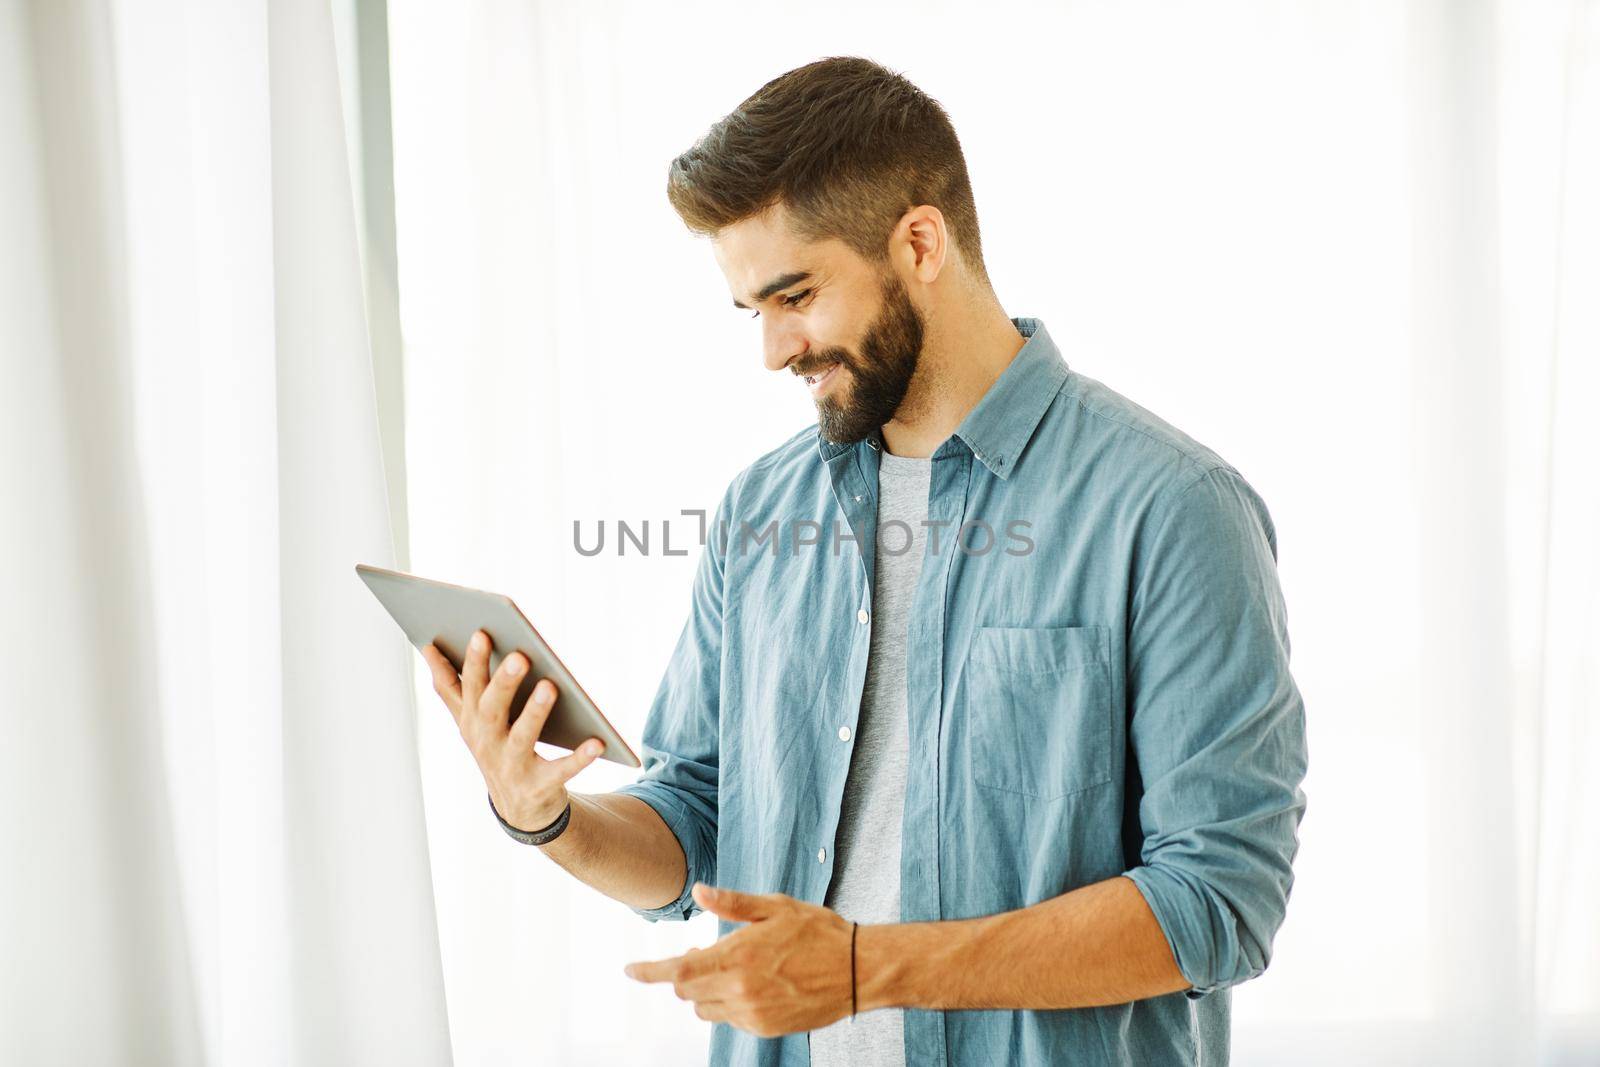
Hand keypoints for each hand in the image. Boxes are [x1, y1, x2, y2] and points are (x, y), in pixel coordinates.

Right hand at [422, 629, 603, 831]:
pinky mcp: (539, 786)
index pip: (467, 687)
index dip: (472, 662)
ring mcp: (511, 766)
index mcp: (471, 721)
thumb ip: (450, 686)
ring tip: (550, 686)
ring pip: (522, 737)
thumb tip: (426, 646)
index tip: (481, 632)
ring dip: (535, 713)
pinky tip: (597, 742)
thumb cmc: (497, 748)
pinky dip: (579, 758)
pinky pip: (560, 770)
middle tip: (520, 656)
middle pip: (492, 709)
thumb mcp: (470, 720)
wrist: (520, 809)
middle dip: (503, 682)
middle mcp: (486, 743)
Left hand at [623, 884, 854, 1037]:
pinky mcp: (765, 1028)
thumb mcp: (774, 907)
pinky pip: (730, 1019)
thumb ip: (732, 903)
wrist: (857, 970)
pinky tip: (753, 983)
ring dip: (706, 990)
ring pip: (706, 1008)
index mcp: (738, 957)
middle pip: (687, 992)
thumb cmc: (818, 932)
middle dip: (686, 973)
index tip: (629, 970)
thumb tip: (698, 891)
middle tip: (703, 952)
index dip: (648, 972)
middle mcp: (740, 991)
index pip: (678, 971)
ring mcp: (752, 1014)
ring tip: (732, 967)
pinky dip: (730, 1002)